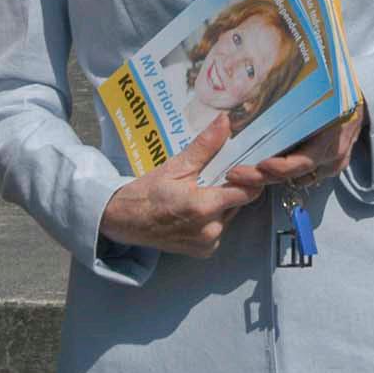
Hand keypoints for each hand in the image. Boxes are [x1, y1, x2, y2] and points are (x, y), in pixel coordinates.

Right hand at [98, 115, 264, 257]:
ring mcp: (207, 244)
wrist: (125, 222)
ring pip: (231, 215)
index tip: (237, 167)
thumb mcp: (176, 166)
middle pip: (239, 203)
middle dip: (231, 188)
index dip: (248, 177)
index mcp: (203, 207)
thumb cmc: (147, 193)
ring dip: (223, 203)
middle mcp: (210, 230)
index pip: (248, 192)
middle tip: (212, 176)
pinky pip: (220, 229)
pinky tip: (196, 209)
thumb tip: (225, 121)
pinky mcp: (204, 251)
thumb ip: (205, 146)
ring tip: (200, 192)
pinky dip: (214, 218)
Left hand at [238, 104, 366, 191]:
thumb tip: (250, 102)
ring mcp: (335, 162)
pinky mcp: (335, 164)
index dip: (277, 168)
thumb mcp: (318, 92)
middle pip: (294, 174)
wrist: (370, 96)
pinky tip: (272, 164)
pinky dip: (291, 172)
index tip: (258, 165)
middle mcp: (333, 155)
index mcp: (330, 137)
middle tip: (237, 174)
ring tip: (248, 169)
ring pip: (300, 178)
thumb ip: (290, 102)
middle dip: (263, 176)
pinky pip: (309, 174)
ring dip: (275, 176)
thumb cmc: (341, 90)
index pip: (300, 162)